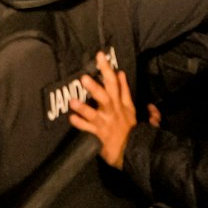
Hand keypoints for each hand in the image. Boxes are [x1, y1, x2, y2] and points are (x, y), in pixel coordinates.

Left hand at [67, 53, 138, 168]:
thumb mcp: (133, 108)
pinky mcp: (101, 136)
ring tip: (72, 101)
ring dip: (84, 107)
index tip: (100, 56)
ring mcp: (107, 124)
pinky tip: (71, 118)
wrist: (136, 152)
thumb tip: (122, 74)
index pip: (116, 84)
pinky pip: (89, 129)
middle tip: (84, 77)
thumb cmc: (133, 130)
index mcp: (123, 105)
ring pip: (95, 114)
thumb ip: (126, 91)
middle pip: (106, 96)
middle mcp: (115, 112)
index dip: (108, 70)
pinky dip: (80, 124)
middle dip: (95, 87)